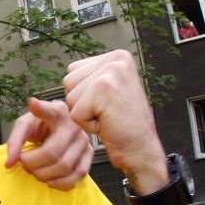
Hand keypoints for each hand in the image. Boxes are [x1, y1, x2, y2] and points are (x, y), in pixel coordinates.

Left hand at [4, 98, 92, 188]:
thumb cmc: (39, 126)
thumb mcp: (25, 126)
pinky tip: (50, 181)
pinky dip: (62, 183)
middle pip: (52, 152)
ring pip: (65, 166)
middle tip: (24, 162)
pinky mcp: (88, 154)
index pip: (49, 111)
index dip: (41, 109)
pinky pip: (79, 174)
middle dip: (32, 163)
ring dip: (44, 175)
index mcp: (57, 111)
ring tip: (35, 170)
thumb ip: (14, 142)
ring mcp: (83, 140)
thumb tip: (9, 164)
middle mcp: (74, 124)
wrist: (55, 129)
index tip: (33, 104)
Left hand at [62, 51, 167, 193]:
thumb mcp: (107, 91)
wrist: (140, 148)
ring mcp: (111, 72)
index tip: (107, 102)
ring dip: (83, 113)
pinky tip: (107, 123)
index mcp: (117, 56)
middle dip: (81, 103)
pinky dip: (87, 124)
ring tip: (107, 116)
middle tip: (107, 111)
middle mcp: (116, 59)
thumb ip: (90, 78)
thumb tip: (64, 79)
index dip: (83, 94)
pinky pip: (75, 112)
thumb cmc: (122, 125)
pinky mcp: (103, 90)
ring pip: (70, 96)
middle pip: (69, 82)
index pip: (73, 71)